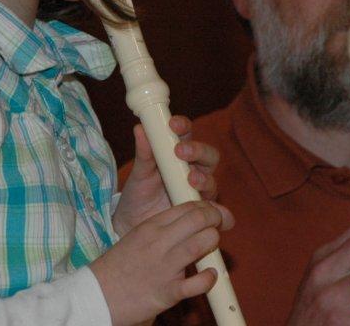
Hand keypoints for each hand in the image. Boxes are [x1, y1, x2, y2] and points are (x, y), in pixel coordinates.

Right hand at [92, 200, 233, 325]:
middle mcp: (159, 243)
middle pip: (198, 220)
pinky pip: (198, 282)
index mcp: (150, 227)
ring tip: (212, 248)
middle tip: (218, 225)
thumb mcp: (136, 238)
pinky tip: (209, 276)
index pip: (187, 207)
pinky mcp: (168, 292)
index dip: (206, 208)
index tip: (211, 213)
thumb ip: (161, 230)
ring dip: (213, 243)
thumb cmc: (116, 268)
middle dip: (215, 220)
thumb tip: (188, 225)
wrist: (96, 296)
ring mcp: (165, 267)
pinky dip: (209, 278)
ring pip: (202, 243)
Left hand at [113, 115, 220, 235]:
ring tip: (191, 179)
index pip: (187, 134)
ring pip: (212, 179)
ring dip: (204, 178)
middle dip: (198, 150)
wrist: (134, 225)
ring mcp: (200, 191)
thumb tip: (140, 128)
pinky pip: (214, 210)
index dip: (183, 126)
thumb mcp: (139, 174)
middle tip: (181, 151)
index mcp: (178, 153)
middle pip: (208, 154)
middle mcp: (194, 169)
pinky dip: (215, 209)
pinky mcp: (201, 212)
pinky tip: (206, 207)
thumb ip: (143, 153)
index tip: (173, 124)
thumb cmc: (138, 194)